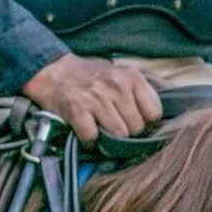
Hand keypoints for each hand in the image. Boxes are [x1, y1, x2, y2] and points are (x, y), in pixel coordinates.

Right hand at [22, 54, 161, 142]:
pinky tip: (87, 130)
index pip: (154, 113)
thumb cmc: (93, 76)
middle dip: (127, 130)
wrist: (54, 71)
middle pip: (137, 127)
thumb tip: (157, 121)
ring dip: (109, 137)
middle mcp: (116, 86)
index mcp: (132, 77)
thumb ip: (140, 93)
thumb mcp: (122, 74)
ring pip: (119, 135)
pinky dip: (90, 139)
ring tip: (101, 126)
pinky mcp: (76, 110)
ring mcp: (96, 98)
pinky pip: (93, 137)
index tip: (135, 119)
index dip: (145, 121)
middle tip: (115, 123)